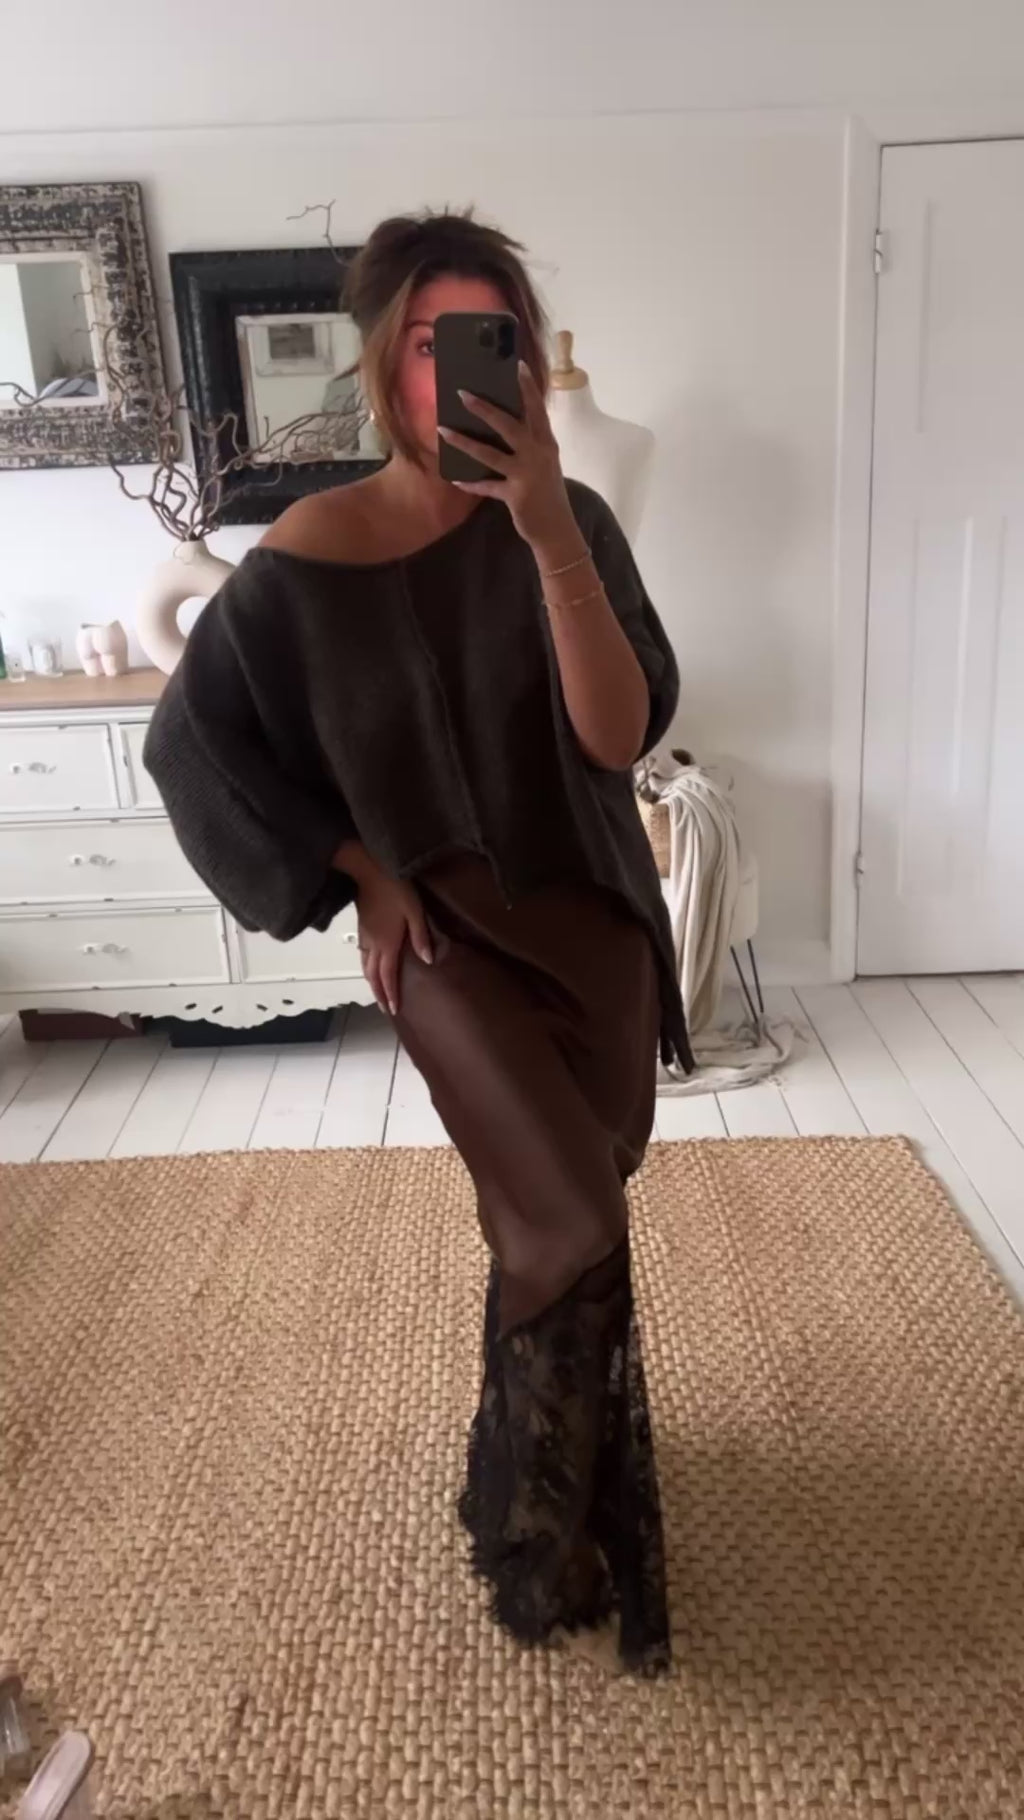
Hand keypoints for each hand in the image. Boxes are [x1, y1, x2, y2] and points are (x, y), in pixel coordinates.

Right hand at [356, 870, 431, 1016]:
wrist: (370, 870)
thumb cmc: (397, 889)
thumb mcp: (414, 911)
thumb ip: (420, 937)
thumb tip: (427, 961)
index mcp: (387, 943)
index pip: (387, 975)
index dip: (390, 993)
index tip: (393, 1010)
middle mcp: (373, 945)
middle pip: (373, 975)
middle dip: (379, 993)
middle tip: (385, 1008)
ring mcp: (365, 936)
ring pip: (365, 966)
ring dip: (371, 982)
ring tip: (377, 993)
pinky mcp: (361, 928)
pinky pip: (362, 956)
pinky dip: (366, 968)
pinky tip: (370, 968)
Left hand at [438, 362, 578, 548]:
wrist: (557, 530)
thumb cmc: (548, 494)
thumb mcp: (545, 464)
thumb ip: (530, 445)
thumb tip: (505, 426)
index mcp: (546, 444)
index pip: (537, 410)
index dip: (528, 388)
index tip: (518, 365)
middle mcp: (538, 455)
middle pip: (509, 426)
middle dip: (485, 409)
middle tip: (463, 394)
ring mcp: (526, 475)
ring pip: (491, 454)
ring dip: (465, 442)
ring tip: (443, 430)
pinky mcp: (515, 495)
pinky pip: (487, 487)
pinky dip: (471, 485)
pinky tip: (455, 480)